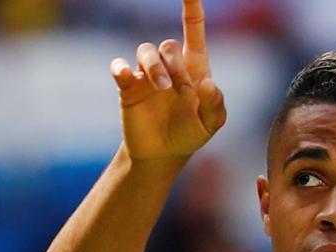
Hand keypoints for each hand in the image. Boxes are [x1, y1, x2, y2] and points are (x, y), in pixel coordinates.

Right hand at [109, 0, 226, 162]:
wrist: (163, 154)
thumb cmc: (190, 134)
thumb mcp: (211, 123)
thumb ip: (216, 104)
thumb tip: (208, 84)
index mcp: (194, 66)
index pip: (193, 29)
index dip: (191, 8)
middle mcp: (169, 65)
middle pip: (168, 45)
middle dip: (176, 65)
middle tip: (180, 90)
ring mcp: (146, 75)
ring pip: (146, 51)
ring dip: (155, 67)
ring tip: (162, 89)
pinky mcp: (128, 88)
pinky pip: (119, 67)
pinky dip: (120, 67)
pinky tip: (125, 75)